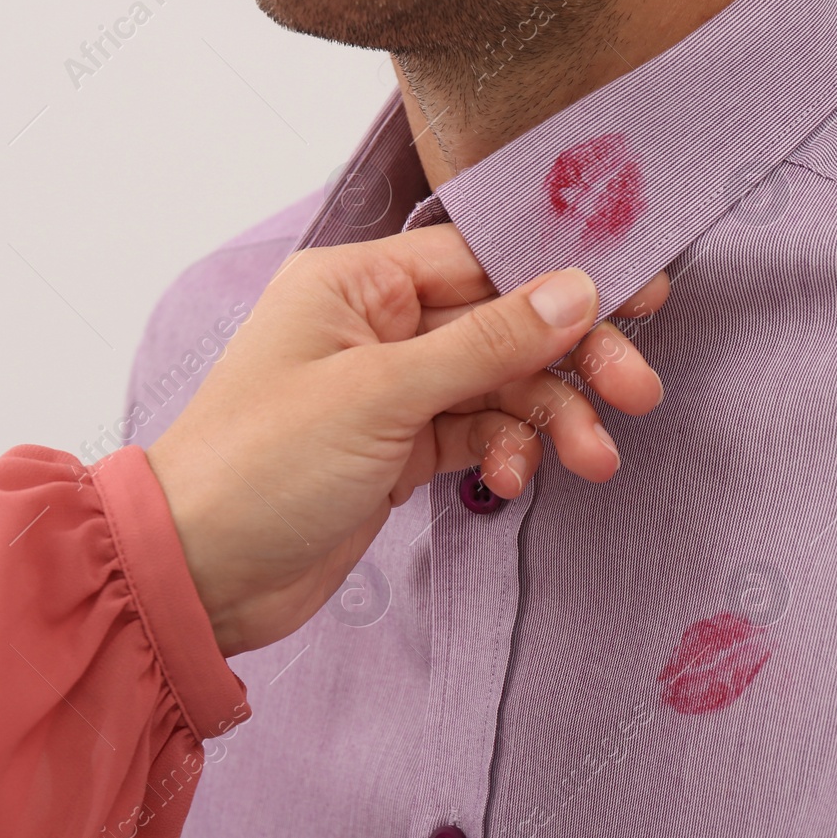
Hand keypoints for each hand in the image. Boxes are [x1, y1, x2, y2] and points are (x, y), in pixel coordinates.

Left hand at [145, 223, 669, 655]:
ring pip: (499, 385)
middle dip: (571, 360)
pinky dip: (504, 453)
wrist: (197, 577)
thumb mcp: (381, 395)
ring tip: (593, 460)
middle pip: (504, 324)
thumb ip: (487, 342)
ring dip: (549, 419)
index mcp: (357, 284)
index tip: (639, 298)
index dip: (562, 277)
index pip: (482, 259)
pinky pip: (476, 433)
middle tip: (637, 394)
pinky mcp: (397, 450)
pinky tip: (510, 482)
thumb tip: (577, 288)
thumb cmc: (263, 465)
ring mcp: (389, 391)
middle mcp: (376, 327)